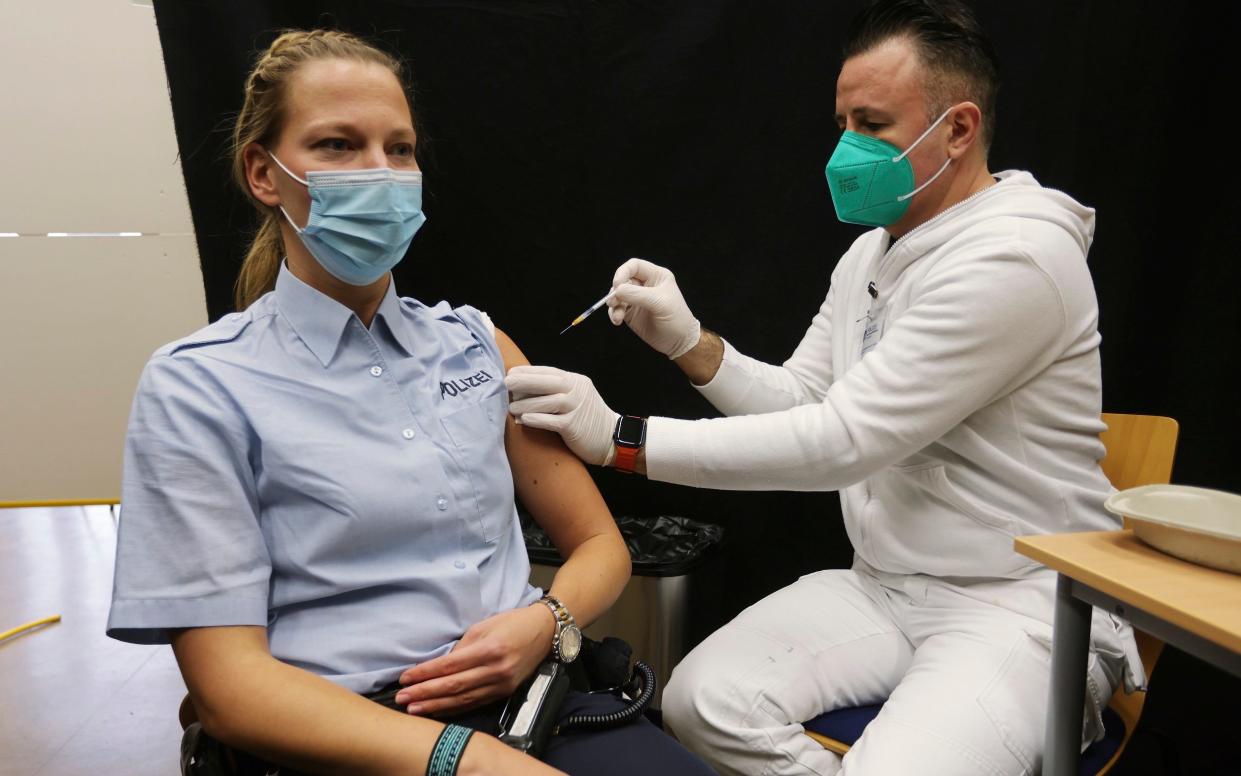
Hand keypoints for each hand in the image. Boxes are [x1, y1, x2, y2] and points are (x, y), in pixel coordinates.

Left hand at [395, 605, 555, 715]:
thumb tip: (441, 665)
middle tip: (402, 698)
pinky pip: (475, 702)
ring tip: (414, 709)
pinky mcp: (504, 692)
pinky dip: (454, 708)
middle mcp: (496, 670)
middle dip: (425, 693)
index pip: (450, 665)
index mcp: (489, 649)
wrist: (545, 631)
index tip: (405, 678)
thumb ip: (462, 647)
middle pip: (454, 686)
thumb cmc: (513, 623)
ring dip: (436, 705)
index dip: (426, 674)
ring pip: (463, 699)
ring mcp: (501, 684)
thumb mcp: (484, 626)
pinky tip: (438, 710)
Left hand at [504, 366, 618, 466]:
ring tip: (511, 408)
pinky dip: (536, 419)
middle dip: (525, 382)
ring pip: (548, 402)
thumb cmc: (588, 418)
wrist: (612, 438)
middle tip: (506, 383)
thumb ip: (558, 390)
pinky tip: (524, 420)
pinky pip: (552, 421)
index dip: (529, 372)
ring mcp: (576, 408)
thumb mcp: (577, 397)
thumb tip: (527, 388)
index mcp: (576, 381)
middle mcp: (577, 391)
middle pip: (548, 383)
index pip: (549, 372)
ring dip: (526, 404)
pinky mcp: (574, 426)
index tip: (511, 373)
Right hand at [607, 258, 701, 358]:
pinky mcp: (631, 313)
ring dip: (614, 305)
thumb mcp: (659, 303)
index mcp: (656, 276)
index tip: (617, 284)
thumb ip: (637, 294)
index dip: (623, 272)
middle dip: (616, 291)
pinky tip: (617, 321)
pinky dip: (614, 313)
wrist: (679, 342)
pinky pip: (616, 308)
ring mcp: (637, 299)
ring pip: (617, 295)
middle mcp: (645, 285)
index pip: (634, 266)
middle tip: (613, 302)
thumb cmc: (677, 318)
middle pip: (623, 280)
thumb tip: (617, 290)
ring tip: (618, 317)